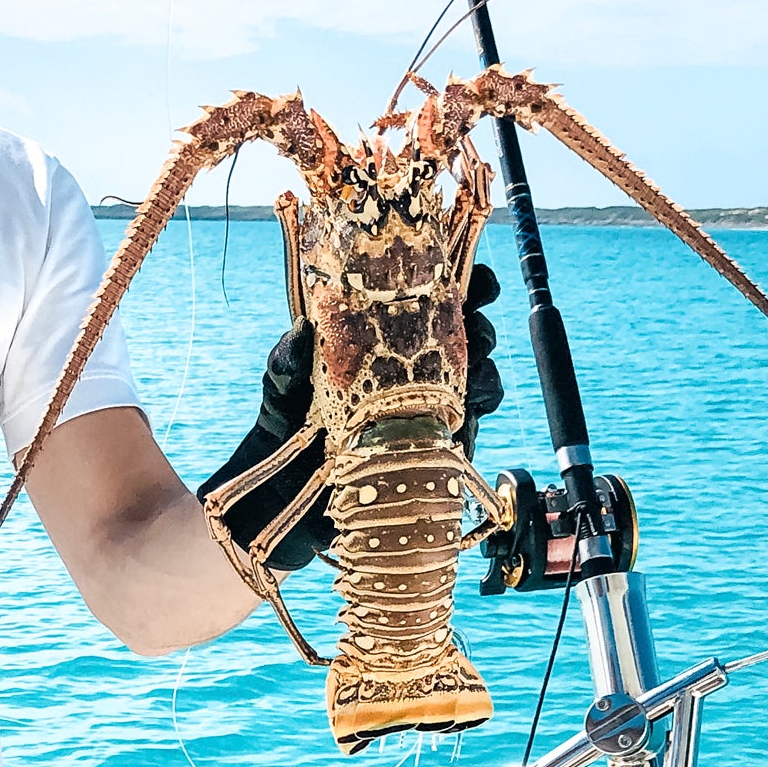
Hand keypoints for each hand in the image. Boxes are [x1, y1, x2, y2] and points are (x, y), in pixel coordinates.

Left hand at [199, 267, 507, 572]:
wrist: (289, 493)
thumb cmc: (285, 427)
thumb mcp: (282, 387)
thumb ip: (288, 362)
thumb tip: (301, 329)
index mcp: (378, 340)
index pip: (422, 301)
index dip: (453, 280)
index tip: (467, 273)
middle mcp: (409, 368)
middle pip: (463, 332)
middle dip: (479, 319)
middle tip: (474, 318)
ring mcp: (428, 403)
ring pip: (478, 370)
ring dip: (485, 359)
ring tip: (475, 357)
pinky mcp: (439, 442)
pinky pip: (475, 416)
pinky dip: (481, 401)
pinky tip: (470, 399)